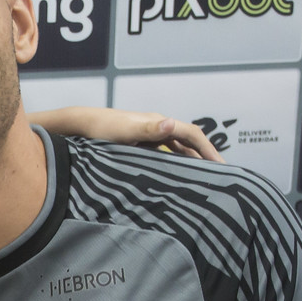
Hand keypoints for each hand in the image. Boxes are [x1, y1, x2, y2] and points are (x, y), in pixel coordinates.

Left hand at [29, 107, 223, 161]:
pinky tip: (178, 176)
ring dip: (193, 160)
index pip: (192, 135)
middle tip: (222, 175)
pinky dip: (177, 162)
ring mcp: (149, 134)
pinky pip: (166, 153)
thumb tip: (172, 124)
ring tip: (205, 178)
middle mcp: (157, 126)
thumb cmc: (100, 129)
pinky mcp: (141, 143)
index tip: (222, 166)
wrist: (79, 125)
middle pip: (189, 141)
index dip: (208, 150)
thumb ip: (148, 129)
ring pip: (179, 148)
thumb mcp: (125, 131)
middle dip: (206, 156)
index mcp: (158, 122)